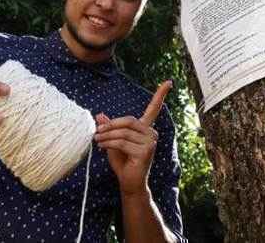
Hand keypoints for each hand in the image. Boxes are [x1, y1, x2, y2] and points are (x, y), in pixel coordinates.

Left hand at [94, 80, 172, 195]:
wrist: (129, 183)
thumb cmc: (122, 162)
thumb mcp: (113, 141)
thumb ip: (110, 128)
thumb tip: (99, 115)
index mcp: (146, 128)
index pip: (154, 108)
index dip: (161, 94)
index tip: (169, 82)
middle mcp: (151, 133)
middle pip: (128, 121)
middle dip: (111, 125)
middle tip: (96, 131)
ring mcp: (151, 142)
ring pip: (123, 133)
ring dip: (106, 136)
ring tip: (96, 139)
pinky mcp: (146, 151)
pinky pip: (122, 142)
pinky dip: (109, 143)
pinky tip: (101, 146)